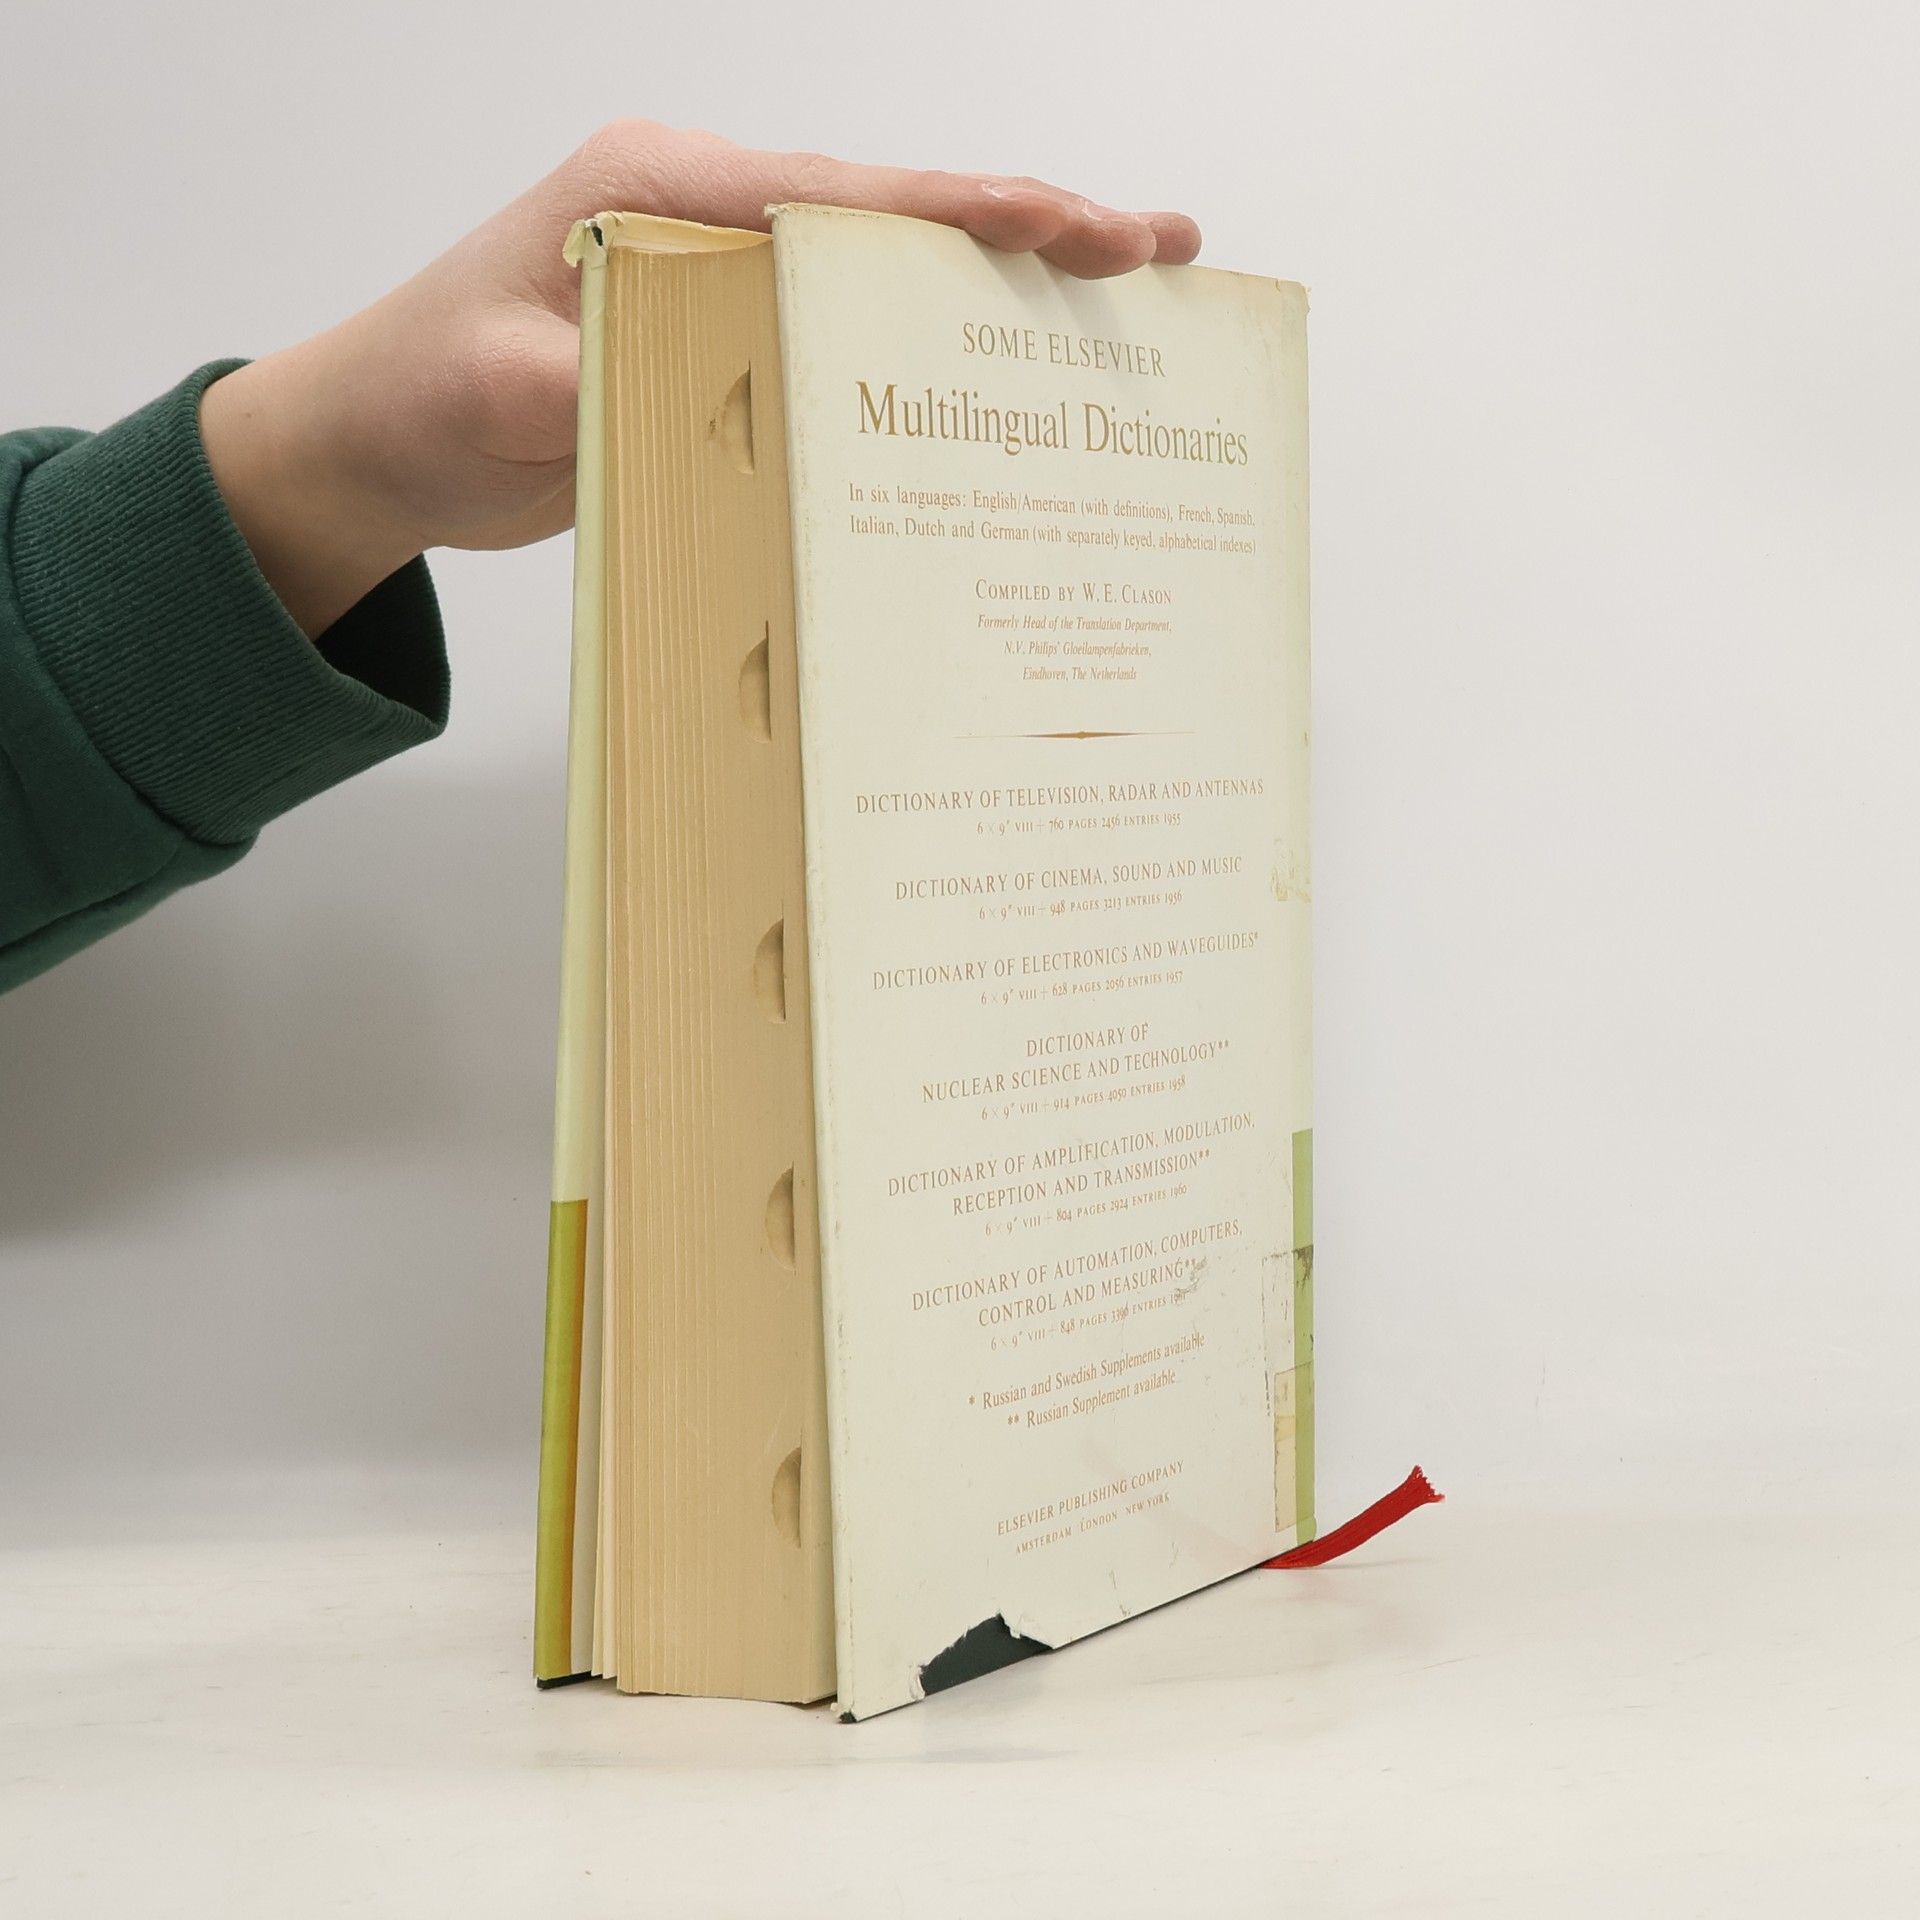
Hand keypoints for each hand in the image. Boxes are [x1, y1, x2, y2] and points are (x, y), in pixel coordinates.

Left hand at [198, 122, 1202, 636]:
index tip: (1081, 225)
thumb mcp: (502, 386)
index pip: (847, 193)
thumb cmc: (422, 393)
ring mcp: (723, 272)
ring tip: (1118, 302)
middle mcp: (708, 213)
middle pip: (895, 214)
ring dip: (997, 287)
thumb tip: (710, 375)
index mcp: (664, 188)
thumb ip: (600, 374)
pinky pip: (847, 332)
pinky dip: (930, 345)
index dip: (972, 212)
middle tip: (1158, 249)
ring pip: (885, 268)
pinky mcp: (727, 337)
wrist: (374, 437)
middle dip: (1031, 231)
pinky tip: (998, 376)